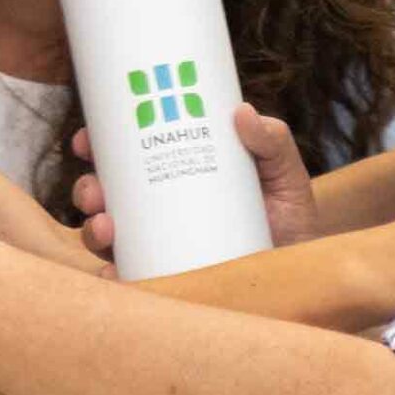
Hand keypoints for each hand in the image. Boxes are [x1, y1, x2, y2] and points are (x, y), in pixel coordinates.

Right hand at [70, 102, 319, 259]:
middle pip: (106, 197)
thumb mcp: (283, 170)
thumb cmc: (291, 214)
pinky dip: (113, 277)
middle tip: (95, 191)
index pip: (126, 157)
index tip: (87, 140)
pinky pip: (130, 281)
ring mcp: (160, 249)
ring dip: (93, 230)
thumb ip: (271, 139)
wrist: (307, 271)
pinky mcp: (169, 282)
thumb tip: (241, 111)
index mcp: (175, 175)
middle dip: (87, 190)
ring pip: (108, 237)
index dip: (97, 146)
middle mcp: (159, 212)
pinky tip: (113, 272)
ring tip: (106, 226)